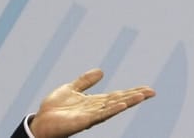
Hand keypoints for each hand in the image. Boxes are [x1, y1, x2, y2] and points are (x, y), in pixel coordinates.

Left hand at [29, 68, 155, 137]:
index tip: (147, 88)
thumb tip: (101, 71)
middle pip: (120, 101)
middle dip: (136, 96)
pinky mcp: (83, 121)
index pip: (118, 95)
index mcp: (95, 102)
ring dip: (128, 102)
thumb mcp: (71, 89)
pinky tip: (122, 105)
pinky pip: (100, 115)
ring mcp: (91, 116)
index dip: (132, 91)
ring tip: (142, 96)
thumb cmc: (55, 109)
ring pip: (113, 107)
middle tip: (152, 92)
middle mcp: (96, 109)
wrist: (40, 122)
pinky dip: (112, 110)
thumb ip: (85, 81)